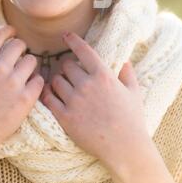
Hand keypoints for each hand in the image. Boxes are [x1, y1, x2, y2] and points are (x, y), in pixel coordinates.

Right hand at [0, 25, 43, 157]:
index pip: (0, 34)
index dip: (9, 30)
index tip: (13, 33)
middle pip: (19, 44)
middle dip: (20, 48)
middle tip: (18, 57)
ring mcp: (13, 84)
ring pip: (32, 60)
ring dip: (28, 65)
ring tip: (22, 75)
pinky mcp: (26, 99)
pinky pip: (39, 80)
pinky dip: (35, 83)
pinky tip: (28, 88)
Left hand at [40, 31, 150, 173]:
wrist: (125, 147)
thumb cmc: (132, 119)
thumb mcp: (134, 92)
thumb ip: (127, 74)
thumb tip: (124, 61)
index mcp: (103, 75)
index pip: (83, 50)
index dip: (72, 40)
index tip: (66, 35)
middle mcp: (86, 85)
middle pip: (66, 65)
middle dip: (66, 66)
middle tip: (68, 71)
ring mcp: (74, 101)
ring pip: (55, 80)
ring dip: (57, 80)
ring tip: (62, 84)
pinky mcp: (65, 117)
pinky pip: (48, 99)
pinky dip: (47, 94)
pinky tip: (49, 94)